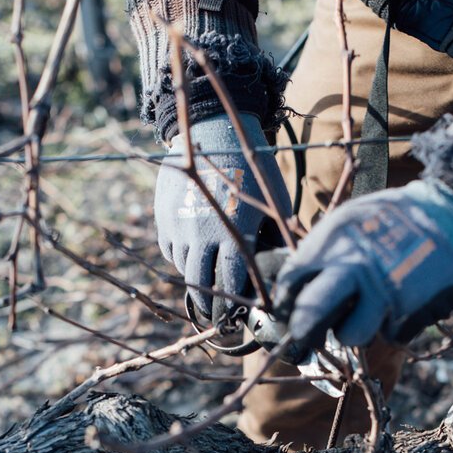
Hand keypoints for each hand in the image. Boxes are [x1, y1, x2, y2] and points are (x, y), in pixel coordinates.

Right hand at [154, 113, 290, 320]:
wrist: (212, 131)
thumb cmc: (252, 166)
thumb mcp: (273, 200)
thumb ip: (276, 236)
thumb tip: (290, 268)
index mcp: (233, 233)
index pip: (232, 283)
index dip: (235, 305)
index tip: (238, 321)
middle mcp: (202, 235)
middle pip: (200, 286)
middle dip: (209, 308)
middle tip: (217, 321)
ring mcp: (179, 226)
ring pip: (183, 269)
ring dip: (195, 281)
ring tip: (207, 289)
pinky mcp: (163, 216)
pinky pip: (170, 249)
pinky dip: (180, 257)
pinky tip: (194, 256)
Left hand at [274, 179, 452, 346]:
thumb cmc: (397, 218)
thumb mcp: (352, 219)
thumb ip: (324, 251)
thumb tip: (298, 286)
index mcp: (333, 242)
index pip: (290, 282)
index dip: (286, 303)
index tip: (290, 312)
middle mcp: (353, 268)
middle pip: (310, 316)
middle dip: (303, 333)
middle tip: (303, 341)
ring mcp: (383, 294)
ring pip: (350, 336)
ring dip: (355, 331)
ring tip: (367, 315)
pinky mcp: (410, 313)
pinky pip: (392, 334)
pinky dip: (396, 324)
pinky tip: (407, 301)